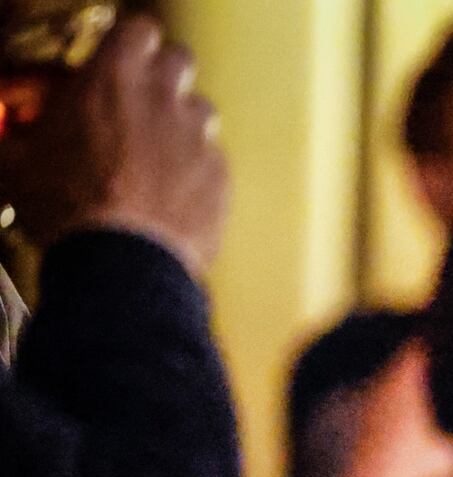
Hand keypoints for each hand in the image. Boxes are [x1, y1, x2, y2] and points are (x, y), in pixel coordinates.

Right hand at [0, 14, 227, 273]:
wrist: (122, 261)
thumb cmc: (67, 206)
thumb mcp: (20, 161)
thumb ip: (23, 134)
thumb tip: (12, 141)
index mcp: (112, 77)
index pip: (137, 28)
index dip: (131, 43)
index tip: (121, 59)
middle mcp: (163, 97)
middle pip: (178, 60)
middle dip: (162, 75)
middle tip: (140, 101)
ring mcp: (198, 136)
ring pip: (201, 109)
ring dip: (182, 122)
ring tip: (156, 152)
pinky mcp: (221, 176)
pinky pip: (214, 159)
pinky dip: (198, 169)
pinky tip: (174, 191)